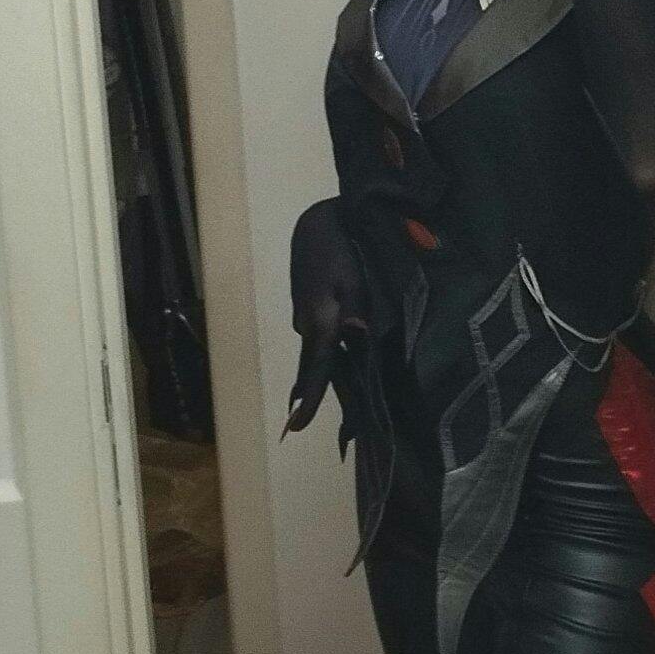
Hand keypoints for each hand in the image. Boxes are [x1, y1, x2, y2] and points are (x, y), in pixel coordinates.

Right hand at [284, 198, 368, 437]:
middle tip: (319, 429)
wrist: (318, 224)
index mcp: (319, 321)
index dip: (308, 399)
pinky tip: (337, 366)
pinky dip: (326, 358)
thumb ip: (357, 306)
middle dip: (313, 397)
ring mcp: (305, 319)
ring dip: (322, 378)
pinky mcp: (309, 311)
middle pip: (313, 370)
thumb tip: (357, 333)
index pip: (315, 368)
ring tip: (341, 408)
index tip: (296, 427)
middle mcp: (307, 326)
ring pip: (317, 356)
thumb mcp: (354, 276)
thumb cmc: (340, 247)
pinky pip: (319, 343)